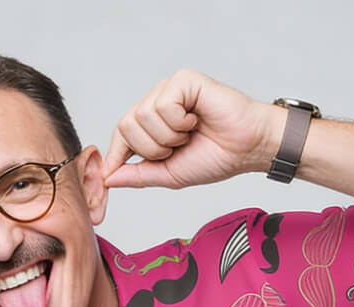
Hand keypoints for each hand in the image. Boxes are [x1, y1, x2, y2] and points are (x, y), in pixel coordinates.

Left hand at [102, 70, 278, 189]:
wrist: (246, 148)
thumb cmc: (215, 157)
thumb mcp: (168, 174)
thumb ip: (138, 175)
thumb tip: (109, 179)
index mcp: (151, 125)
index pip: (120, 136)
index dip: (115, 157)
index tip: (108, 177)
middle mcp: (157, 103)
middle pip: (126, 126)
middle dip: (152, 148)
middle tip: (177, 148)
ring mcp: (168, 89)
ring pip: (142, 116)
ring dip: (168, 136)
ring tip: (189, 133)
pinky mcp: (183, 80)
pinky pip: (162, 105)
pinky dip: (179, 121)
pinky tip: (195, 119)